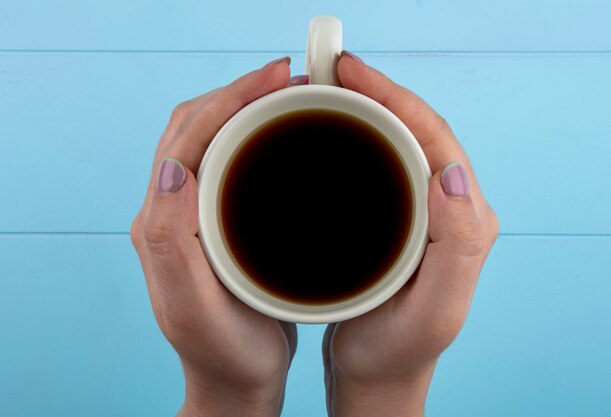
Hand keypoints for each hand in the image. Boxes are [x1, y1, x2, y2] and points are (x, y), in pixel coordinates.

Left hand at [130, 57, 302, 416]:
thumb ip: (170, 241)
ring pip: (210, 138)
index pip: (186, 140)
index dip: (229, 99)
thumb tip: (171, 168)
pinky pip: (228, 159)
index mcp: (160, 224)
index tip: (275, 77)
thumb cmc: (223, 350)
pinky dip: (252, 133)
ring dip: (243, 106)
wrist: (235, 377)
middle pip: (194, 127)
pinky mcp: (216, 218)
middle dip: (237, 91)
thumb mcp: (194, 308)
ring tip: (287, 94)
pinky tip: (282, 132)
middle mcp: (170, 210)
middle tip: (287, 77)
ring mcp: (194, 213)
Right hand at [322, 52, 498, 416]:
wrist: (380, 372)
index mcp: (465, 219)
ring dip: (364, 109)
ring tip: (325, 90)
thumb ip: (459, 246)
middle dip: (377, 92)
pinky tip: (325, 133)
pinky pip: (377, 164)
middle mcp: (447, 206)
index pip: (435, 138)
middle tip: (331, 70)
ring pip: (395, 142)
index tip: (349, 71)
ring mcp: (420, 210)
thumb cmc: (402, 349)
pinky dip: (352, 138)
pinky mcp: (394, 217)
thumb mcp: (437, 311)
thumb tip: (455, 174)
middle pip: (416, 130)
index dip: (395, 97)